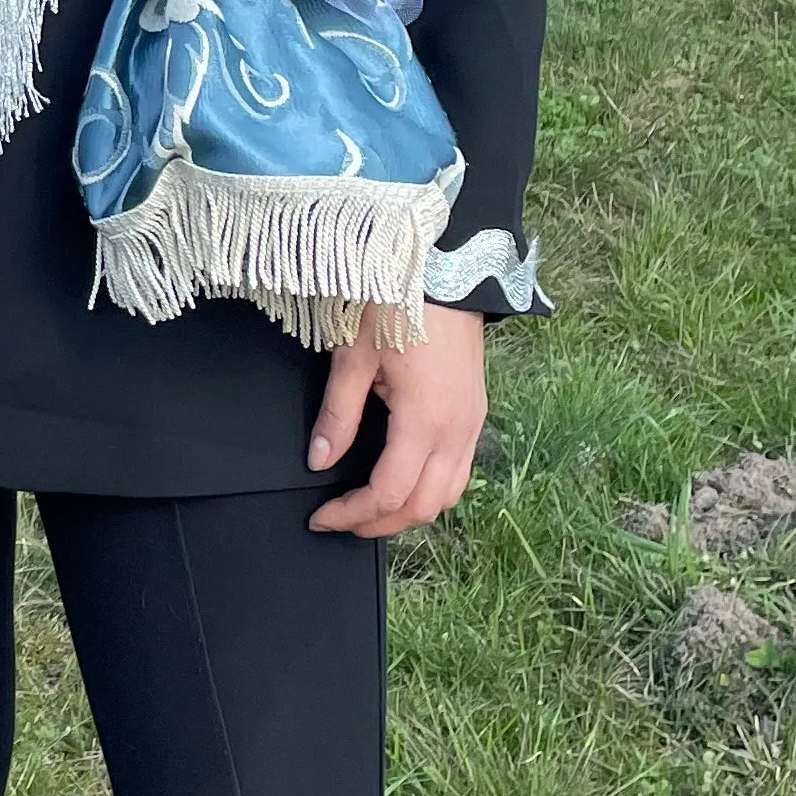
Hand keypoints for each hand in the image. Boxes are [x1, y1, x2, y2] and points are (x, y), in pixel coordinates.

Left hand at [306, 302, 487, 538]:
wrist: (447, 272)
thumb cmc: (396, 305)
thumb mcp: (354, 357)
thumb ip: (338, 414)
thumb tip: (319, 460)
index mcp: (425, 421)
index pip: (388, 492)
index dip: (352, 513)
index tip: (321, 517)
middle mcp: (457, 431)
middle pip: (423, 506)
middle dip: (380, 523)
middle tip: (341, 520)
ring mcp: (472, 424)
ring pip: (448, 494)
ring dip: (409, 510)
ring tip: (369, 508)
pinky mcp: (476, 414)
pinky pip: (459, 471)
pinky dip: (430, 489)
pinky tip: (402, 480)